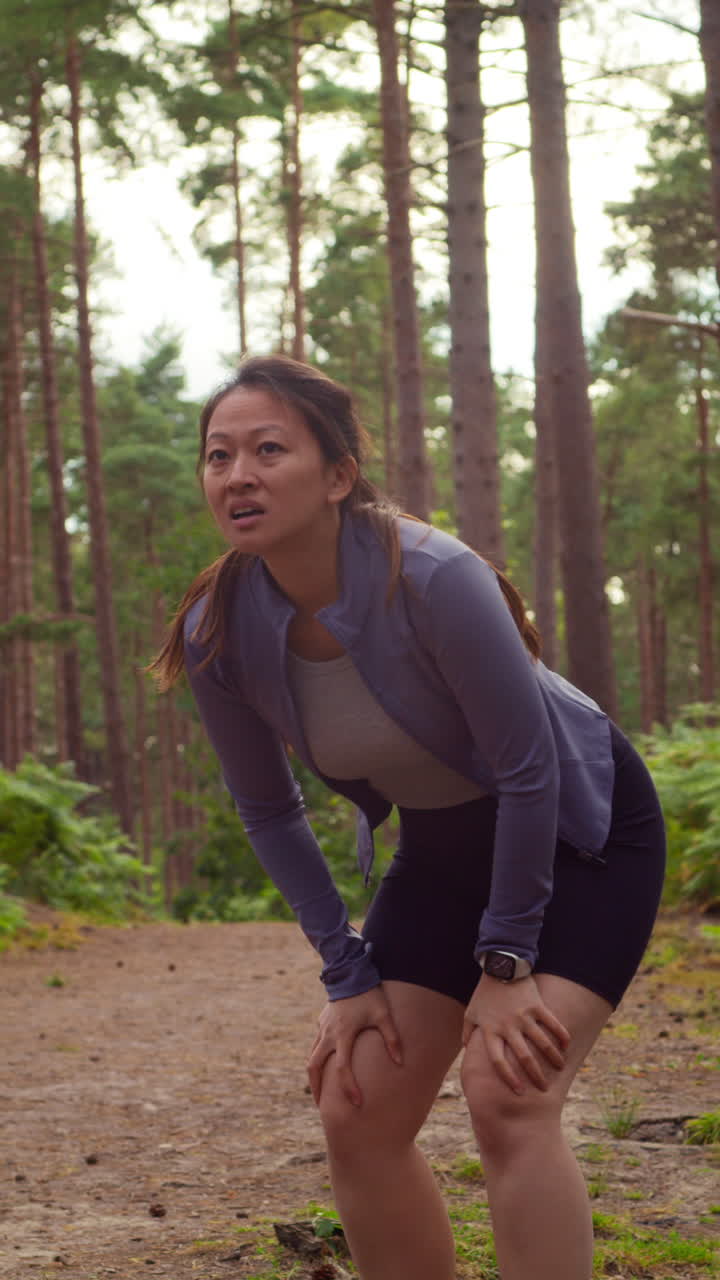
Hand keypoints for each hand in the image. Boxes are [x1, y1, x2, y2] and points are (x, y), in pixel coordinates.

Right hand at [307, 984, 402, 1108]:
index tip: (357, 1103)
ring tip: (320, 1091)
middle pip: (313, 1067)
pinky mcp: (321, 1022)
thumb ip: (391, 1039)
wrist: (350, 971)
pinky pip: (316, 1045)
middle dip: (317, 1088)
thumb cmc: (369, 994)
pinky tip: (324, 1065)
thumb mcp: (383, 1015)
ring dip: (314, 1075)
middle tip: (322, 1106)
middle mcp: (328, 1034)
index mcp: (343, 1035)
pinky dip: (317, 1059)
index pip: (342, 1069)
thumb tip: (400, 1063)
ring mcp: (322, 1028)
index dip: (349, 1088)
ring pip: (311, 1057)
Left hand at [462, 974, 569, 1094]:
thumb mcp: (470, 1013)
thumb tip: (467, 1049)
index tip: (519, 1092)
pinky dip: (561, 1036)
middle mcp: (508, 1026)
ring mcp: (524, 1016)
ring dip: (553, 1059)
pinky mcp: (537, 1005)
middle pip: (524, 1057)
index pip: (498, 1062)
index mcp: (490, 1031)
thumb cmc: (484, 993)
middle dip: (535, 1076)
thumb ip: (467, 1033)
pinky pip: (552, 1024)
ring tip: (559, 1068)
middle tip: (543, 1089)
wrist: (500, 966)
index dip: (509, 1079)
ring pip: (542, 1043)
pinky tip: (566, 1046)